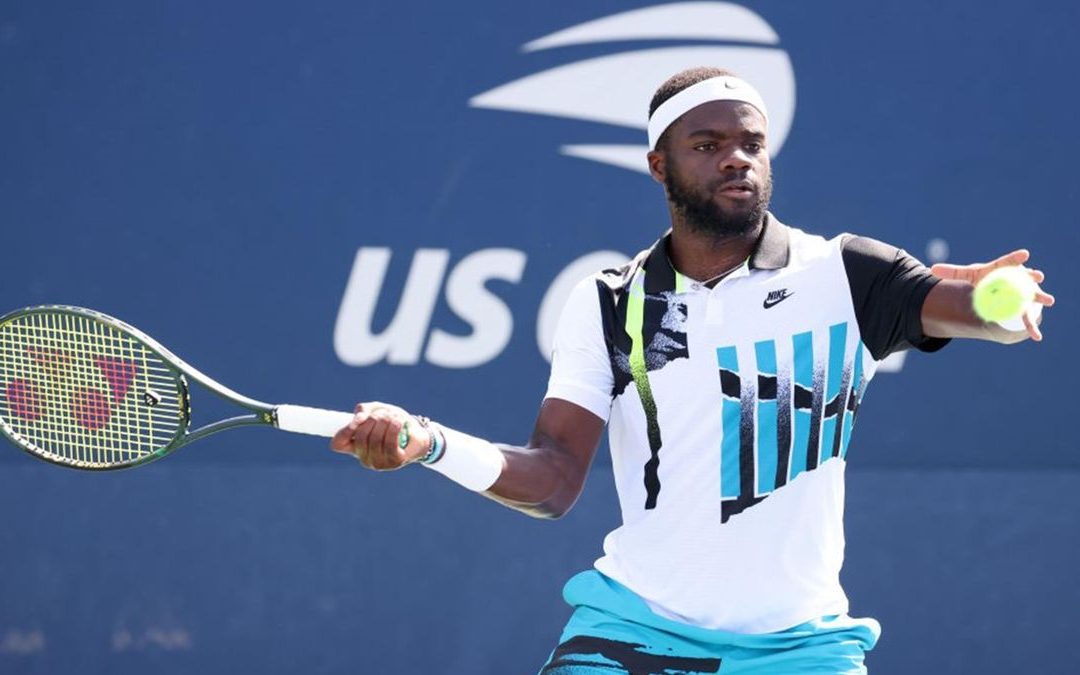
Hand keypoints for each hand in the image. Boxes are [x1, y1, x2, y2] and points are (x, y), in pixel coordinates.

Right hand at [329, 402, 430, 469]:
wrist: (418, 433)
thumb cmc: (393, 422)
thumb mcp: (377, 410)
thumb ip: (364, 411)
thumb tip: (357, 419)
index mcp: (354, 448)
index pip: (337, 444)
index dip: (344, 430)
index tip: (358, 418)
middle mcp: (364, 459)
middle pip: (360, 437)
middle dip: (373, 420)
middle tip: (384, 414)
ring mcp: (378, 463)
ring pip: (375, 439)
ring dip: (386, 422)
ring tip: (394, 417)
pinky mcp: (394, 462)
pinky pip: (390, 443)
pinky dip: (394, 428)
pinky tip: (399, 421)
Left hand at [930, 249, 1055, 340]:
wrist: (993, 290)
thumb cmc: (984, 279)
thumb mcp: (969, 275)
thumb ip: (953, 272)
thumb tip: (931, 269)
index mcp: (1004, 268)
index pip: (1010, 262)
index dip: (1017, 258)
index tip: (1025, 254)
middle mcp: (1017, 279)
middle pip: (1025, 278)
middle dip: (1033, 276)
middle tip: (1038, 276)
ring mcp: (1023, 293)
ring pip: (1032, 296)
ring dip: (1041, 298)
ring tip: (1049, 300)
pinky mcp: (1024, 307)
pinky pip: (1027, 318)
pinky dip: (1032, 327)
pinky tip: (1036, 336)